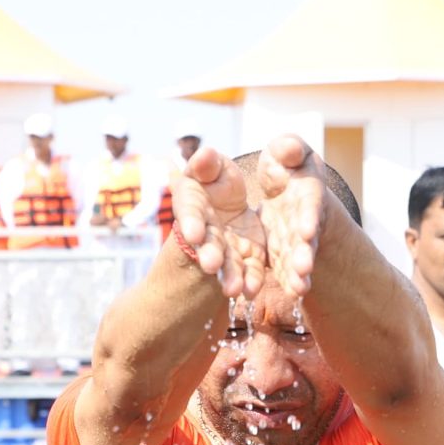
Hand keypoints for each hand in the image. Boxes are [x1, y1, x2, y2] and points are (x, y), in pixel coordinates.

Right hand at [167, 146, 266, 298]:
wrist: (230, 204)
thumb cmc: (216, 180)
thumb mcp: (213, 168)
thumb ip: (207, 165)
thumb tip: (205, 153)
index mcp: (192, 204)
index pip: (190, 213)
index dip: (191, 223)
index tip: (194, 233)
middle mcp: (206, 230)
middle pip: (207, 244)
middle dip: (209, 254)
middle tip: (212, 265)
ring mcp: (225, 247)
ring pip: (226, 264)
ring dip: (229, 276)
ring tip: (233, 289)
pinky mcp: (246, 257)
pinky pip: (249, 271)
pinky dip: (250, 280)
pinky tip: (253, 291)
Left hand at [244, 134, 331, 296]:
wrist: (286, 190)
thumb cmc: (287, 167)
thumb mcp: (285, 152)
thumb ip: (288, 148)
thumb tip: (290, 150)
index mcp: (306, 192)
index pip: (309, 205)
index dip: (308, 217)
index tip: (305, 230)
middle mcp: (305, 219)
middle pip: (306, 238)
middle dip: (306, 253)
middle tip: (304, 268)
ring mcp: (296, 240)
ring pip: (299, 258)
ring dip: (299, 274)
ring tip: (299, 289)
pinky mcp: (284, 254)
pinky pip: (287, 271)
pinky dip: (289, 283)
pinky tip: (291, 295)